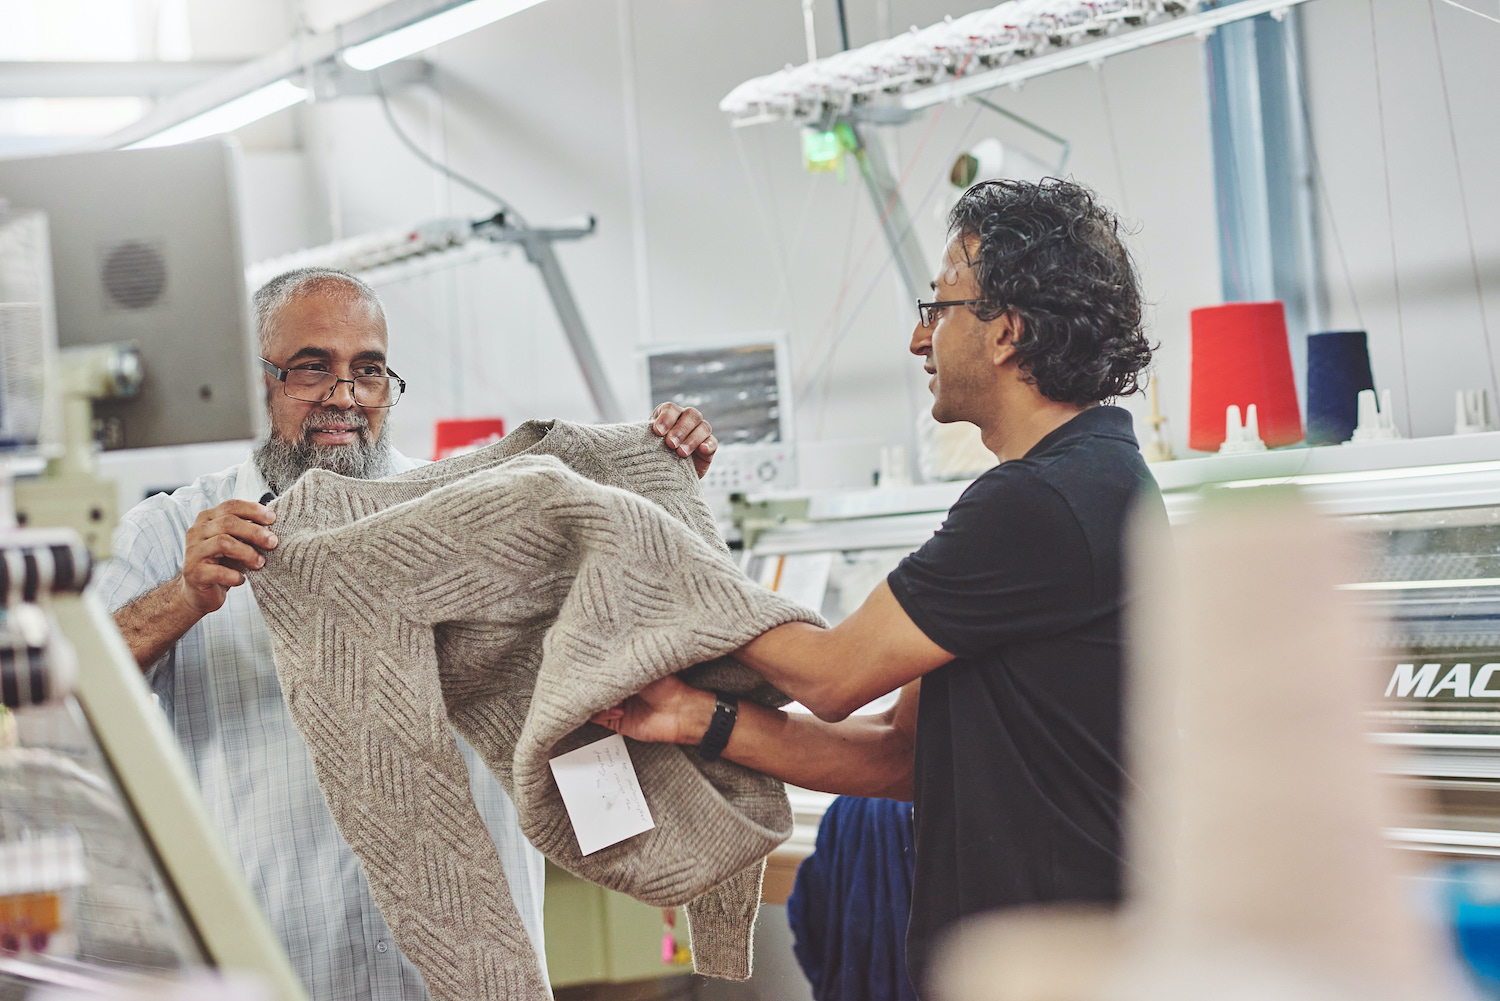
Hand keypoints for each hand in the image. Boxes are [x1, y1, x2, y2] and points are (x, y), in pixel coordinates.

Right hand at [177, 499, 276, 616]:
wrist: (199, 591)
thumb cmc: (223, 563)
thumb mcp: (236, 542)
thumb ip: (247, 531)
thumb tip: (273, 522)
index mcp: (208, 519)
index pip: (231, 506)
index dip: (253, 510)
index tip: (273, 519)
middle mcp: (197, 531)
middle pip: (228, 522)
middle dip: (255, 532)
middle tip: (273, 542)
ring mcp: (193, 551)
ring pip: (223, 543)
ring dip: (247, 553)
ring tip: (260, 563)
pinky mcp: (193, 572)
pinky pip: (218, 571)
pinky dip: (234, 576)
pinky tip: (241, 579)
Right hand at [591, 675, 715, 744]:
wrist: (680, 711)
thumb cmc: (667, 686)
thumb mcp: (640, 666)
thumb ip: (617, 665)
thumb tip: (597, 664)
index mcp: (623, 672)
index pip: (598, 671)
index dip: (591, 669)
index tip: (586, 666)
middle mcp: (617, 688)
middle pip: (591, 687)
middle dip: (590, 685)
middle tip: (591, 681)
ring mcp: (615, 705)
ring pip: (591, 703)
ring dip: (597, 699)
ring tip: (611, 696)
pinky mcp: (616, 721)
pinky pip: (598, 718)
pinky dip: (602, 713)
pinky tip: (618, 709)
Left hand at [651, 403, 717, 478]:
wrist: (663, 477)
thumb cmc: (652, 457)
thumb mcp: (646, 445)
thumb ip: (645, 437)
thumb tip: (636, 435)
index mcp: (669, 415)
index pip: (671, 409)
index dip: (666, 418)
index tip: (657, 432)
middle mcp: (686, 420)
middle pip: (691, 414)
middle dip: (680, 429)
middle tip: (670, 443)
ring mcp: (699, 433)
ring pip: (703, 427)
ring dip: (692, 438)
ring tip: (681, 452)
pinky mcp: (708, 448)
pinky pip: (713, 442)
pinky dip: (709, 444)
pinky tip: (702, 449)